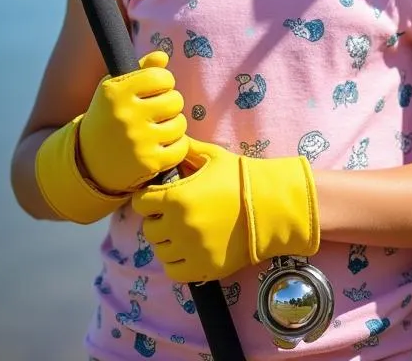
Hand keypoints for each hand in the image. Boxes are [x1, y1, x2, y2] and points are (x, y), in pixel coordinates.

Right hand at [34, 50, 187, 224]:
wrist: (87, 161)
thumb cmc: (109, 116)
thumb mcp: (116, 88)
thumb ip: (142, 69)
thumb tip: (162, 56)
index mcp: (116, 92)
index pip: (162, 76)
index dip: (163, 82)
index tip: (154, 90)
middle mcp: (125, 115)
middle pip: (176, 100)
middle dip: (169, 105)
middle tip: (154, 113)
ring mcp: (137, 140)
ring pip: (180, 124)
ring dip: (173, 126)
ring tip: (155, 130)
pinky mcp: (148, 162)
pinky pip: (181, 148)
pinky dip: (175, 147)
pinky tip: (159, 147)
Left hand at [132, 139, 318, 283]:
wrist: (271, 206)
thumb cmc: (241, 178)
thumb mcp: (214, 157)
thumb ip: (188, 149)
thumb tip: (173, 141)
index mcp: (177, 198)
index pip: (140, 202)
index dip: (149, 198)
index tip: (160, 196)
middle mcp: (178, 226)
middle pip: (148, 228)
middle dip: (159, 219)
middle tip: (176, 214)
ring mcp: (190, 250)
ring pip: (160, 250)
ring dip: (168, 241)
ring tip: (184, 232)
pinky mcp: (202, 269)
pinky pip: (173, 271)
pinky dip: (177, 262)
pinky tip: (190, 250)